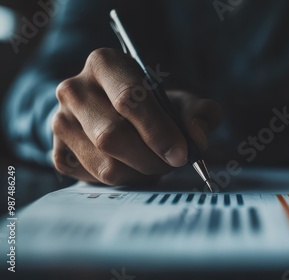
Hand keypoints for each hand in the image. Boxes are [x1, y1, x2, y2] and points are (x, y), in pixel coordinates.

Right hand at [51, 48, 221, 184]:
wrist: (117, 113)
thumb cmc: (155, 106)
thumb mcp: (182, 101)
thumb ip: (201, 115)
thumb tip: (197, 138)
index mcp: (105, 64)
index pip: (130, 99)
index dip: (159, 131)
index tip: (181, 154)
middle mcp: (74, 89)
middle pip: (113, 136)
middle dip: (152, 159)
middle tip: (172, 163)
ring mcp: (61, 122)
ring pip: (105, 165)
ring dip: (140, 173)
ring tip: (153, 162)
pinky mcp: (58, 152)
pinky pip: (95, 180)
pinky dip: (123, 180)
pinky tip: (131, 165)